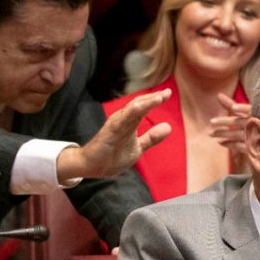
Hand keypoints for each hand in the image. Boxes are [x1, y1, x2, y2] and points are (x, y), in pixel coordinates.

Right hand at [56, 89, 172, 181]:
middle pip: (139, 104)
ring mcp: (116, 124)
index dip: (156, 100)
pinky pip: (121, 120)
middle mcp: (123, 120)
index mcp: (130, 122)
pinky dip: (131, 112)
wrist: (91, 167)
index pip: (144, 107)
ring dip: (146, 102)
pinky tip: (141, 107)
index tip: (168, 93)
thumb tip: (168, 126)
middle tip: (167, 92)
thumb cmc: (112, 156)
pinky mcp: (109, 131)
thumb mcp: (138, 147)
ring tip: (159, 97)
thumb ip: (152, 138)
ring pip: (132, 109)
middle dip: (153, 98)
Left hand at [207, 92, 252, 158]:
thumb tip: (218, 95)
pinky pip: (240, 146)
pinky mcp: (253, 147)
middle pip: (239, 122)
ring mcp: (255, 137)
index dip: (243, 108)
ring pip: (237, 134)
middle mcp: (256, 125)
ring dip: (224, 134)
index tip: (234, 108)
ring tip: (211, 133)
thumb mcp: (244, 112)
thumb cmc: (254, 122)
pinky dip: (230, 144)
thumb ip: (230, 104)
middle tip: (211, 122)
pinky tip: (220, 142)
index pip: (250, 110)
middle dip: (225, 121)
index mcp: (257, 114)